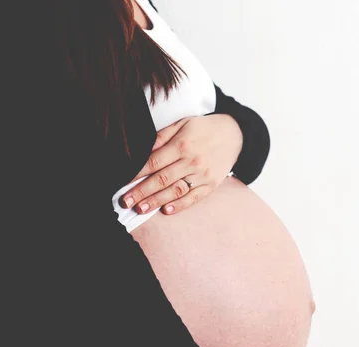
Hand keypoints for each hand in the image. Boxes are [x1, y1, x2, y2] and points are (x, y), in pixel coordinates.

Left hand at [120, 114, 242, 214]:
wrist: (235, 135)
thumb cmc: (203, 129)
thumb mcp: (182, 125)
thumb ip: (161, 137)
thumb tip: (141, 150)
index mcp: (181, 144)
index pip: (153, 162)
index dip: (136, 173)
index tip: (122, 182)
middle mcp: (191, 161)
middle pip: (161, 179)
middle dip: (141, 192)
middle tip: (125, 202)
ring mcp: (202, 175)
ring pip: (175, 191)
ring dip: (156, 201)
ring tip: (140, 209)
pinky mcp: (210, 185)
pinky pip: (193, 198)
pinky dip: (180, 205)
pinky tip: (166, 211)